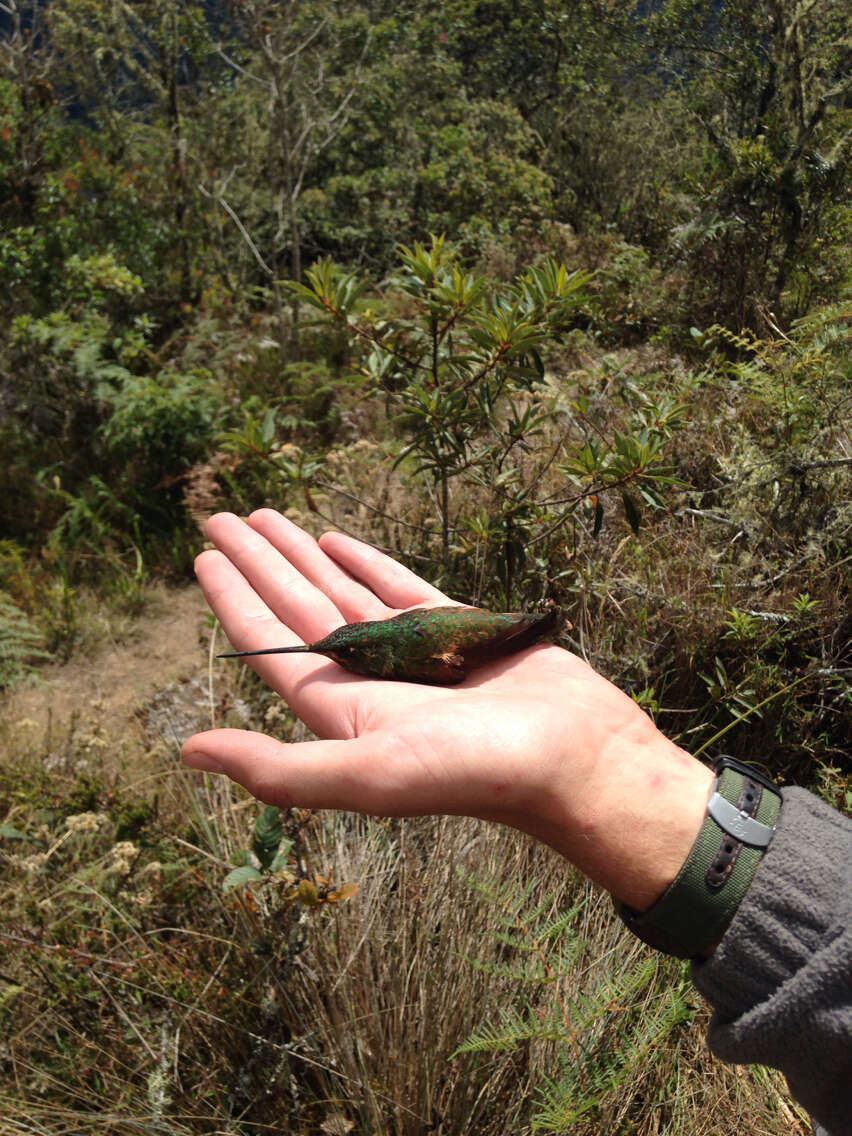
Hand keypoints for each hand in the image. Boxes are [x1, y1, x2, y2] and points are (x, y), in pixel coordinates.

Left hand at [182, 510, 712, 908]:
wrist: (578, 758)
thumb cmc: (478, 771)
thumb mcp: (369, 774)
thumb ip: (281, 769)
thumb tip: (188, 752)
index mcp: (343, 711)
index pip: (272, 644)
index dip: (235, 601)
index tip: (205, 557)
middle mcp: (371, 680)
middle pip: (299, 609)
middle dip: (260, 564)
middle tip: (222, 519)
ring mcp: (415, 652)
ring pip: (345, 592)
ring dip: (304, 556)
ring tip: (270, 519)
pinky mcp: (460, 630)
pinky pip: (401, 586)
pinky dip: (368, 562)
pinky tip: (339, 541)